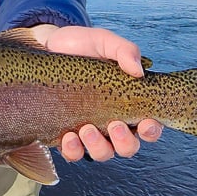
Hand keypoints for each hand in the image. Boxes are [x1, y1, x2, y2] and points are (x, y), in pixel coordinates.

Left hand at [29, 25, 163, 160]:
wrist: (44, 45)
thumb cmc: (81, 45)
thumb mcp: (104, 41)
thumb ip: (125, 50)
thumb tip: (138, 71)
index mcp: (127, 102)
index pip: (148, 126)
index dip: (151, 131)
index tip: (146, 123)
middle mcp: (111, 121)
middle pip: (128, 147)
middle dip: (125, 142)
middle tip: (114, 125)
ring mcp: (89, 130)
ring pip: (103, 154)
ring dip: (98, 147)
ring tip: (87, 129)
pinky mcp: (66, 133)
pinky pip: (73, 154)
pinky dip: (74, 151)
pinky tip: (69, 137)